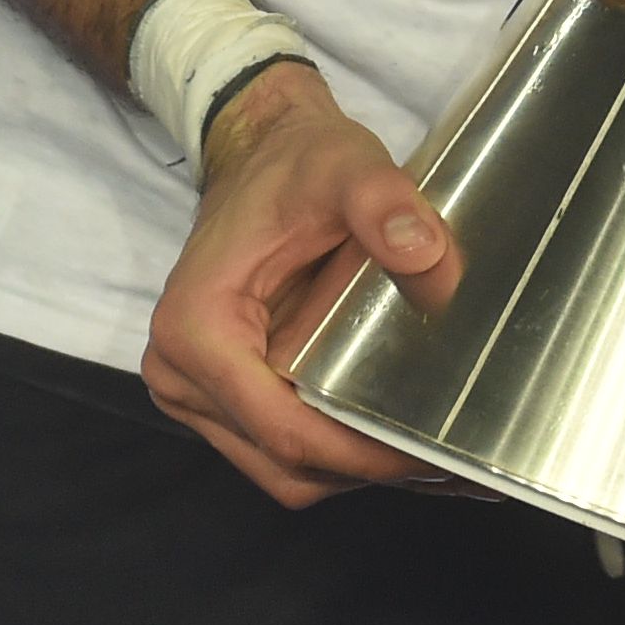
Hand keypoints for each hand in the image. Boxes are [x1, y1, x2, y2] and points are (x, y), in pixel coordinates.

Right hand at [139, 64, 457, 507]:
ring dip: (347, 470)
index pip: (282, 429)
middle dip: (359, 471)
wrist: (262, 153)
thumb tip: (429, 258)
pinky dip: (331, 452)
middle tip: (443, 462)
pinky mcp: (218, 393)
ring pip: (277, 466)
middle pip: (279, 461)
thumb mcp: (346, 166)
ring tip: (428, 457)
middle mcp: (180, 372)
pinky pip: (275, 446)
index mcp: (197, 329)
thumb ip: (384, 203)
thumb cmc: (297, 163)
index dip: (357, 455)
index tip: (426, 456)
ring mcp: (194, 390)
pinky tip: (391, 439)